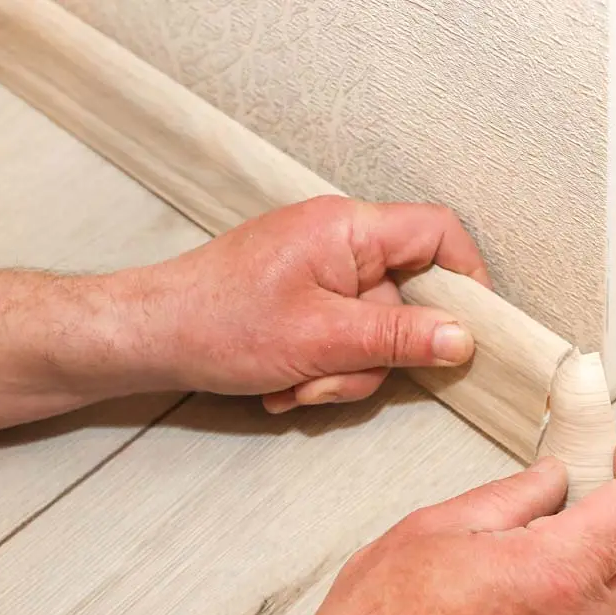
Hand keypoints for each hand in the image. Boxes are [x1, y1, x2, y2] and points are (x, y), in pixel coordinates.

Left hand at [126, 195, 490, 411]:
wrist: (145, 337)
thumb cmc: (217, 324)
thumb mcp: (323, 339)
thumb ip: (400, 337)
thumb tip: (464, 338)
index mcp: (348, 228)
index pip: (438, 232)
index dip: (466, 278)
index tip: (470, 330)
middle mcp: (339, 239)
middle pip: (407, 295)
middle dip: (379, 352)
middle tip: (340, 375)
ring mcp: (321, 269)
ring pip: (374, 328)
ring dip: (344, 370)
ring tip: (298, 383)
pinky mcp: (305, 295)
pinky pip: (343, 334)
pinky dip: (323, 366)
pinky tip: (285, 382)